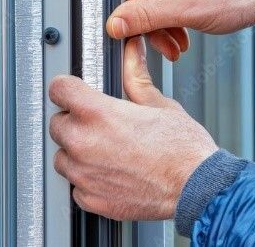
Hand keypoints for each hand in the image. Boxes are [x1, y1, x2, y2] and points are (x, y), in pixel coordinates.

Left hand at [48, 37, 218, 219]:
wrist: (198, 188)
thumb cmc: (183, 150)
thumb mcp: (159, 104)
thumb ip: (136, 77)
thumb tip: (132, 55)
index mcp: (98, 114)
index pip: (59, 89)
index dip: (68, 88)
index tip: (72, 92)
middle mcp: (85, 143)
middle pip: (57, 124)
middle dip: (74, 121)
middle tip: (99, 124)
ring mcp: (85, 174)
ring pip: (63, 157)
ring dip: (77, 152)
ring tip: (106, 150)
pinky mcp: (91, 199)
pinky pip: (76, 186)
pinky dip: (88, 180)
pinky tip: (109, 172)